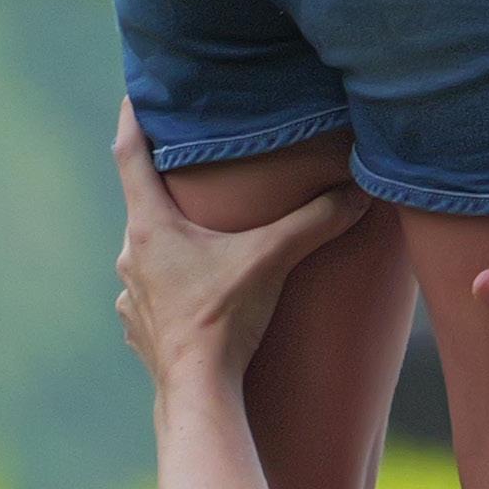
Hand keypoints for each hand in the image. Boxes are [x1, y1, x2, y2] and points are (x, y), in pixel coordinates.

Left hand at [114, 105, 366, 395]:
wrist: (197, 393)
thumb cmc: (224, 320)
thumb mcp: (272, 259)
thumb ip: (316, 220)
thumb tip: (359, 190)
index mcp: (151, 228)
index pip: (129, 157)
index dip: (132, 122)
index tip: (133, 95)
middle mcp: (130, 257)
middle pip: (145, 207)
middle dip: (168, 190)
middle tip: (195, 175)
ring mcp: (132, 296)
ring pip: (149, 255)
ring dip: (173, 245)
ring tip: (205, 244)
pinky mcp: (141, 330)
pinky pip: (153, 296)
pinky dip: (173, 287)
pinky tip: (196, 296)